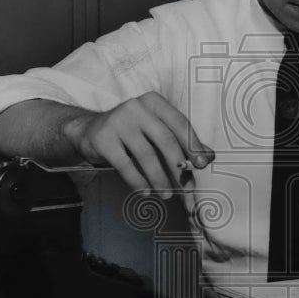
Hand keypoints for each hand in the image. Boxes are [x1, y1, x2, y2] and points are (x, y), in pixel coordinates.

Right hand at [62, 92, 214, 198]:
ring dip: (159, 179)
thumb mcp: (156, 130)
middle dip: (178, 167)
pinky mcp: (104, 138)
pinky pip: (125, 165)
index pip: (179, 123)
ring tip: (166, 194)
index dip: (193, 145)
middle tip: (186, 187)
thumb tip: (209, 157)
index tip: (202, 165)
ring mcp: (118, 121)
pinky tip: (145, 192)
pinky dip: (138, 182)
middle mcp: (137, 107)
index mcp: (154, 102)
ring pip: (146, 155)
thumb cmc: (131, 132)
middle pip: (165, 140)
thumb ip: (182, 141)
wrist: (89, 131)